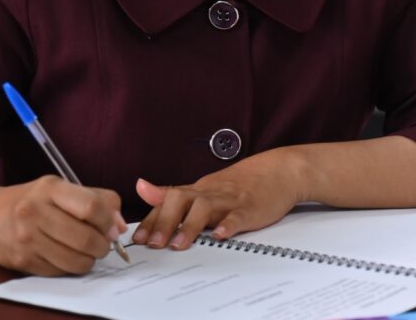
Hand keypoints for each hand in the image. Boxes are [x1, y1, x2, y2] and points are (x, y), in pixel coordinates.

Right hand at [0, 175, 126, 275]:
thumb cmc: (31, 200)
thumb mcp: (61, 188)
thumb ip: (96, 199)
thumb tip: (120, 226)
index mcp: (49, 188)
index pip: (91, 207)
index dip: (109, 221)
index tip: (113, 228)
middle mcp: (35, 212)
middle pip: (86, 238)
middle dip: (103, 246)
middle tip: (103, 244)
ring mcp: (27, 239)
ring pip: (76, 261)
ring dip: (89, 260)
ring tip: (87, 251)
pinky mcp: (23, 261)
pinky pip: (60, 271)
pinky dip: (70, 267)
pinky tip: (66, 255)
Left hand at [133, 148, 303, 250]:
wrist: (277, 171)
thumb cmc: (238, 185)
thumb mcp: (203, 188)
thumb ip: (173, 194)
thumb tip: (141, 187)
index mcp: (197, 191)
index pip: (167, 203)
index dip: (151, 220)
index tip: (137, 240)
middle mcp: (209, 193)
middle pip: (180, 200)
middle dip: (164, 222)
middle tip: (153, 245)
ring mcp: (230, 200)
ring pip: (205, 208)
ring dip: (190, 226)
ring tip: (178, 245)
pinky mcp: (250, 208)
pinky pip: (238, 215)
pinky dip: (228, 224)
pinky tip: (220, 236)